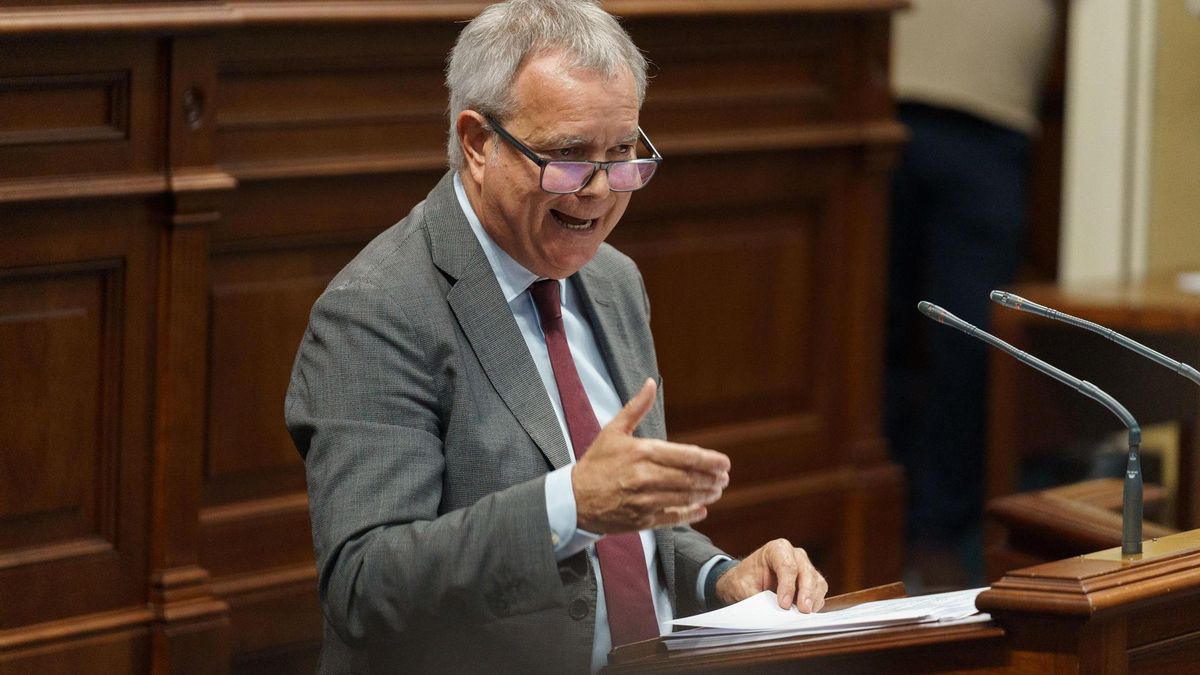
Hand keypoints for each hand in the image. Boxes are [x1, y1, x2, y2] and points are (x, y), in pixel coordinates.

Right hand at [572, 378, 729, 532]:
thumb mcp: (613, 431)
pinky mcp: (642, 521)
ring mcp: (645, 501)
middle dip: (712, 479)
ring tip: (716, 491)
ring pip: (685, 498)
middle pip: (690, 478)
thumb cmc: (596, 463)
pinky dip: (691, 514)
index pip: (687, 457)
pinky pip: (673, 517)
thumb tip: (651, 383)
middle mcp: (646, 477)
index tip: (724, 462)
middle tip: (724, 478)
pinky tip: (702, 510)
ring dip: (706, 495)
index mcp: (642, 453)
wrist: (574, 499)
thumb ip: (636, 408)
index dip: (710, 460)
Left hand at [715, 539, 826, 612]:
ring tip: (805, 613)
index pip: (787, 565)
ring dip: (813, 598)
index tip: (783, 604)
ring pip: (816, 581)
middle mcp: (794, 555)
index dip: (787, 585)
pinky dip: (816, 602)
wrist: (747, 581)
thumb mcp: (744, 587)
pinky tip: (808, 612)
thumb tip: (766, 613)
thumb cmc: (746, 579)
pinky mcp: (811, 580)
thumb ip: (756, 598)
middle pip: (806, 571)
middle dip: (805, 592)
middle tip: (802, 610)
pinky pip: (820, 590)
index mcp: (776, 549)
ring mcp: (805, 566)